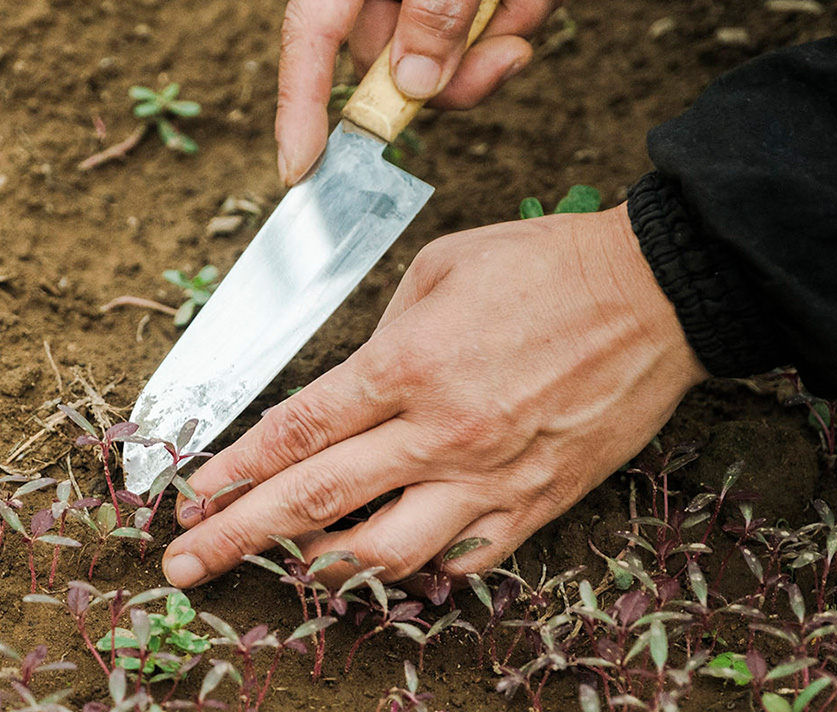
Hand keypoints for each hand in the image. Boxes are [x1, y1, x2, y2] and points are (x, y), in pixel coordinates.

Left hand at [161, 205, 708, 588]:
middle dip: (235, 539)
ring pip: (383, 554)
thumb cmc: (543, 268)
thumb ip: (380, 336)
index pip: (293, 435)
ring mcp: (488, 479)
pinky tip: (394, 562)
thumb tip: (348, 392)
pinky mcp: (536, 504)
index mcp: (404, 367)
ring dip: (320, 567)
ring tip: (285, 567)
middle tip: (183, 566)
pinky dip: (420, 569)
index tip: (186, 500)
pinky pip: (464, 561)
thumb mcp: (439, 271)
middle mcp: (438, 433)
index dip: (230, 473)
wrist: (653, 294)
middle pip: (313, 503)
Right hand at [277, 0, 563, 184]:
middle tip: (506, 56)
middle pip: (392, 66)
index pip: (311, 38)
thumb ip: (436, 8)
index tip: (297, 167)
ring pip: (452, 60)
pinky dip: (525, 14)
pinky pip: (493, 32)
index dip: (297, 107)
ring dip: (503, 38)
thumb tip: (414, 87)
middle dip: (455, 77)